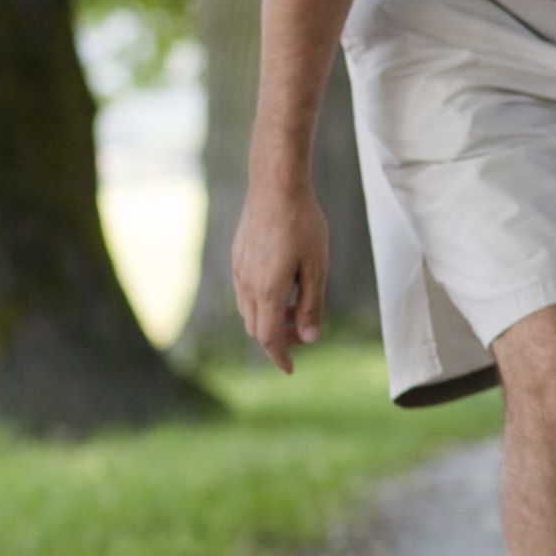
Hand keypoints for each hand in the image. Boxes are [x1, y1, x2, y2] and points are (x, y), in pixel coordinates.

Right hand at [231, 177, 330, 372]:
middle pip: (256, 327)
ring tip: (297, 309)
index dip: (280, 356)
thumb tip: (309, 339)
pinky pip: (245, 291)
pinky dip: (262, 301)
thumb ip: (312, 305)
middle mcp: (246, 283)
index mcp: (267, 290)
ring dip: (270, 319)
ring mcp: (238, 269)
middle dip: (278, 339)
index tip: (290, 369)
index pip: (268, 337)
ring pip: (248, 310)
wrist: (275, 186)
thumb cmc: (303, 224)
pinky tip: (284, 287)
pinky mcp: (237, 256)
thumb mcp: (317, 267)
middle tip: (303, 336)